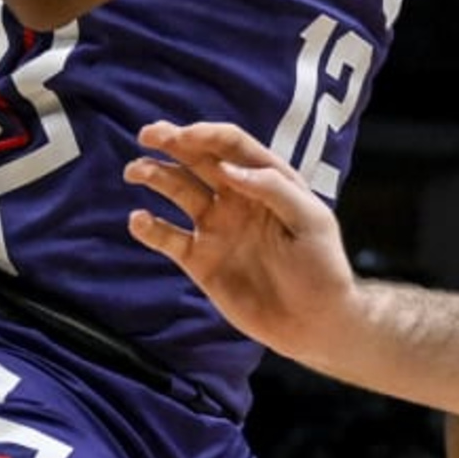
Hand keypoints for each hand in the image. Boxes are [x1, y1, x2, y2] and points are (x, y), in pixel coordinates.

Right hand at [124, 121, 359, 361]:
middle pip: (198, 159)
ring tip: (136, 171)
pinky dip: (149, 228)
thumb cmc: (322, 267)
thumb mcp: (311, 221)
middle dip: (172, 142)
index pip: (232, 145)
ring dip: (155, 175)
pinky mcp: (200, 260)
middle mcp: (236, 198)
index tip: (184, 137)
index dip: (206, 135)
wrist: (314, 323)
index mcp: (266, 181)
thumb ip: (273, 189)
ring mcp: (216, 227)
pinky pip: (168, 238)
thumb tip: (228, 168)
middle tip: (148, 134)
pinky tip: (139, 220)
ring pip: (178, 190)